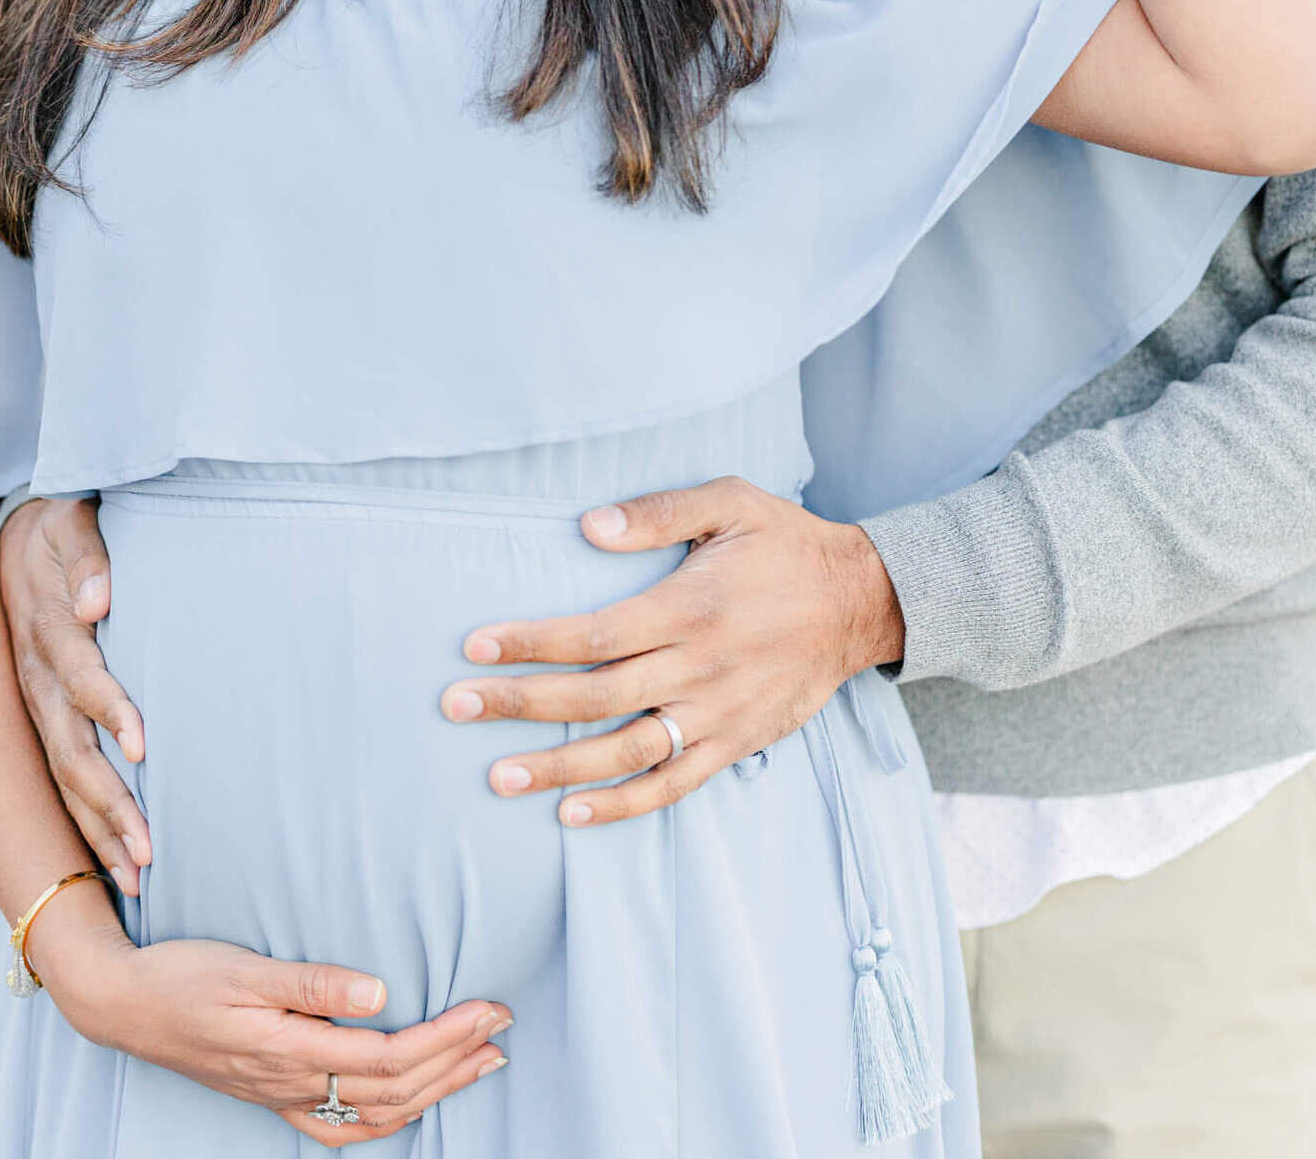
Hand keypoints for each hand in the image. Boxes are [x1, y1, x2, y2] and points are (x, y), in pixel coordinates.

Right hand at [0, 497, 151, 895]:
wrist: (16, 537)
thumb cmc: (59, 527)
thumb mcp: (70, 521)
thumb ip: (88, 555)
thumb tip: (99, 599)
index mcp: (48, 631)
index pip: (82, 679)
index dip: (111, 711)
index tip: (143, 744)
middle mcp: (39, 680)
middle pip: (72, 752)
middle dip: (109, 804)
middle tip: (149, 851)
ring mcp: (37, 707)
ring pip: (65, 780)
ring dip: (99, 829)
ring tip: (139, 877)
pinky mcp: (44, 721)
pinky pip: (61, 780)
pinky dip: (85, 824)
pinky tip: (113, 864)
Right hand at [32, 892, 511, 1145]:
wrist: (123, 1004)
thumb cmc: (182, 974)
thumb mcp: (246, 966)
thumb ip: (314, 983)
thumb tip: (382, 993)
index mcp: (289, 1050)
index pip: (390, 1058)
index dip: (447, 1038)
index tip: (490, 1008)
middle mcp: (291, 1085)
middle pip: (393, 1092)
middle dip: (456, 1062)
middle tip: (504, 1027)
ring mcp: (281, 1098)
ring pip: (374, 1116)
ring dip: (434, 1091)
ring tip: (480, 1062)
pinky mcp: (272, 1095)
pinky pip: (340, 1126)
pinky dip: (388, 1118)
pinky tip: (413, 1100)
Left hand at [439, 477, 902, 826]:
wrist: (859, 600)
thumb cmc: (784, 543)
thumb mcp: (729, 502)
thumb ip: (658, 511)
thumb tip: (587, 526)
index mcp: (689, 607)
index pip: (594, 634)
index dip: (531, 642)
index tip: (475, 646)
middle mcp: (698, 667)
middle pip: (595, 695)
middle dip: (521, 704)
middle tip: (455, 708)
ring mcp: (717, 713)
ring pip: (627, 751)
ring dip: (559, 767)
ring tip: (498, 778)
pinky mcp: (736, 744)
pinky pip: (674, 784)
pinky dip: (623, 804)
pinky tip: (573, 813)